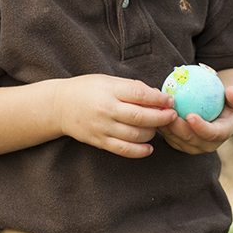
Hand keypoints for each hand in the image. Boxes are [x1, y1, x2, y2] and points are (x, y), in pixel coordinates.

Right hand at [55, 74, 175, 158]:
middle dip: (160, 117)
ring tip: (158, 128)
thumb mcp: (109, 81)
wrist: (59, 106)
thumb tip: (158, 96)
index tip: (171, 100)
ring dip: (151, 133)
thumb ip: (132, 88)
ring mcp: (102, 127)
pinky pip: (122, 149)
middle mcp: (106, 109)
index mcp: (110, 90)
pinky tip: (149, 148)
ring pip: (134, 135)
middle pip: (139, 116)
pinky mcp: (99, 141)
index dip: (158, 99)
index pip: (139, 94)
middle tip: (172, 115)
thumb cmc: (88, 89)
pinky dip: (139, 151)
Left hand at [159, 85, 232, 154]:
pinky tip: (154, 107)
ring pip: (174, 138)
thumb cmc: (227, 103)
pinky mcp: (178, 143)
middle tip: (168, 111)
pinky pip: (167, 135)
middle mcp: (204, 145)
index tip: (190, 115)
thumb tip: (232, 91)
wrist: (217, 116)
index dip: (200, 127)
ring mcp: (189, 146)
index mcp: (220, 135)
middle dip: (177, 127)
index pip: (210, 134)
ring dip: (165, 124)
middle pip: (188, 139)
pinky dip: (160, 123)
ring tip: (158, 108)